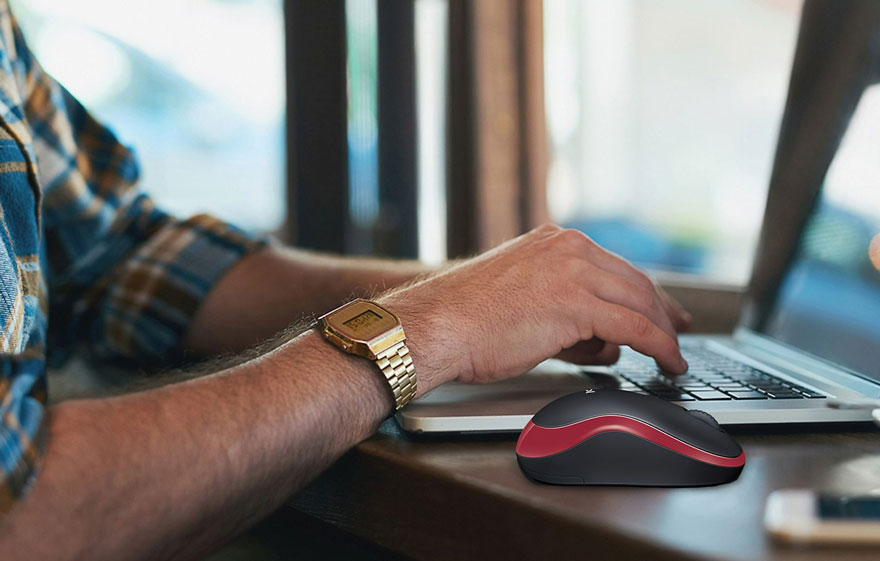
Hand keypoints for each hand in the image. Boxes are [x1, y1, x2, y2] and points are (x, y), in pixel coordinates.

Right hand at [379, 224, 690, 394]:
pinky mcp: (577, 303)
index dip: (645, 292)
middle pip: (635, 280)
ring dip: (663, 333)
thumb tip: (599, 336)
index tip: (662, 309)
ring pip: (640, 302)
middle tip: (680, 331)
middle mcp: (568, 248)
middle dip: (663, 311)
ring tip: (671, 357)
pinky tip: (669, 362)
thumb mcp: (520, 298)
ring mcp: (574, 272)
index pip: (615, 266)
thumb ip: (563, 308)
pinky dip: (661, 346)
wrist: (437, 326)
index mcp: (554, 241)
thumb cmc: (466, 321)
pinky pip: (636, 327)